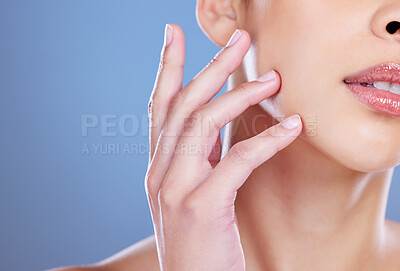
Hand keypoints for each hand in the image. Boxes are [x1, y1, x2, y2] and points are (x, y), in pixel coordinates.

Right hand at [145, 24, 301, 270]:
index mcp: (157, 166)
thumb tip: (214, 123)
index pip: (159, 106)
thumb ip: (194, 159)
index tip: (173, 34)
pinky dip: (266, 140)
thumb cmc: (196, 241)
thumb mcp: (188, 193)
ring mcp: (175, 189)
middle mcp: (159, 172)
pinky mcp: (201, 207)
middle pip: (183, 105)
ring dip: (240, 96)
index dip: (166, 67)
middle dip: (210, 67)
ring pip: (203, 124)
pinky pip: (236, 161)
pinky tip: (290, 127)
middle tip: (239, 39)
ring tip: (272, 81)